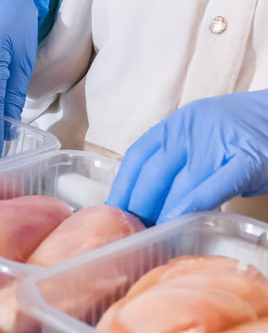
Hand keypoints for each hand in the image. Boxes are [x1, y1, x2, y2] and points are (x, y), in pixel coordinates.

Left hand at [106, 90, 267, 223]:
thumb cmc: (242, 137)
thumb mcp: (201, 141)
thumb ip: (177, 164)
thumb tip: (147, 202)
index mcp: (176, 125)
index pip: (137, 157)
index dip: (122, 188)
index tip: (112, 214)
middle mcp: (191, 130)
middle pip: (153, 174)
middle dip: (139, 207)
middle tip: (133, 232)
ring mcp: (219, 144)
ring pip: (180, 183)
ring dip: (162, 213)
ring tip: (152, 236)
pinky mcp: (247, 160)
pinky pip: (214, 186)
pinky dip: (192, 205)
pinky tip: (178, 221)